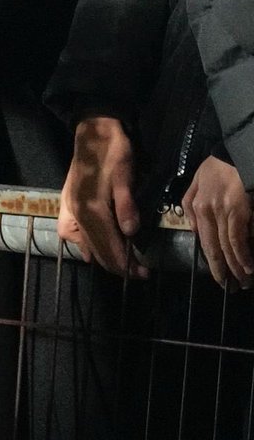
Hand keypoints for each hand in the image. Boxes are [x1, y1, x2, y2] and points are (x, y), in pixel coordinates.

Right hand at [57, 116, 146, 277]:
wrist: (93, 131)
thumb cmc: (113, 152)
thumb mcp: (124, 176)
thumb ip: (126, 206)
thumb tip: (130, 234)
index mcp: (91, 208)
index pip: (108, 247)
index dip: (126, 264)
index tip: (142, 274)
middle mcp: (76, 213)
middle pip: (95, 250)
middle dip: (116, 266)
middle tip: (137, 273)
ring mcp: (68, 209)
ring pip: (82, 245)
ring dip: (101, 257)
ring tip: (120, 263)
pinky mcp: (66, 203)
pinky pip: (72, 234)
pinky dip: (85, 246)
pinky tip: (93, 249)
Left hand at [183, 156, 253, 288]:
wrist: (238, 152)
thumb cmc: (220, 166)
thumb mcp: (198, 181)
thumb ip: (191, 204)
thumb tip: (194, 230)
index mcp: (196, 205)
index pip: (203, 240)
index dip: (211, 261)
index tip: (219, 277)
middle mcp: (206, 210)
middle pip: (214, 247)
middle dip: (223, 271)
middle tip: (231, 288)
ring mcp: (222, 211)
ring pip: (227, 246)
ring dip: (236, 267)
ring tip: (243, 282)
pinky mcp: (238, 210)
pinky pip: (238, 238)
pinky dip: (243, 255)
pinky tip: (248, 267)